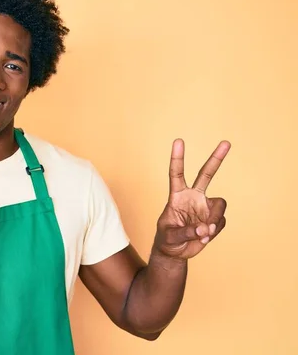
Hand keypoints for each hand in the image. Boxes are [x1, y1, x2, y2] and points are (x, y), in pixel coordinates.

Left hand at [154, 139, 230, 259]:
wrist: (175, 252)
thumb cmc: (166, 240)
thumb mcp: (169, 236)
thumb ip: (185, 232)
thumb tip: (204, 228)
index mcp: (177, 196)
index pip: (176, 173)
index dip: (177, 158)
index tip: (178, 140)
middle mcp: (193, 197)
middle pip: (206, 174)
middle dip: (216, 158)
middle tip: (226, 142)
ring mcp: (205, 207)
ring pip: (220, 205)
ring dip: (214, 220)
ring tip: (204, 233)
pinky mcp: (214, 219)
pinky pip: (221, 222)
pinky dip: (214, 231)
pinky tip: (204, 237)